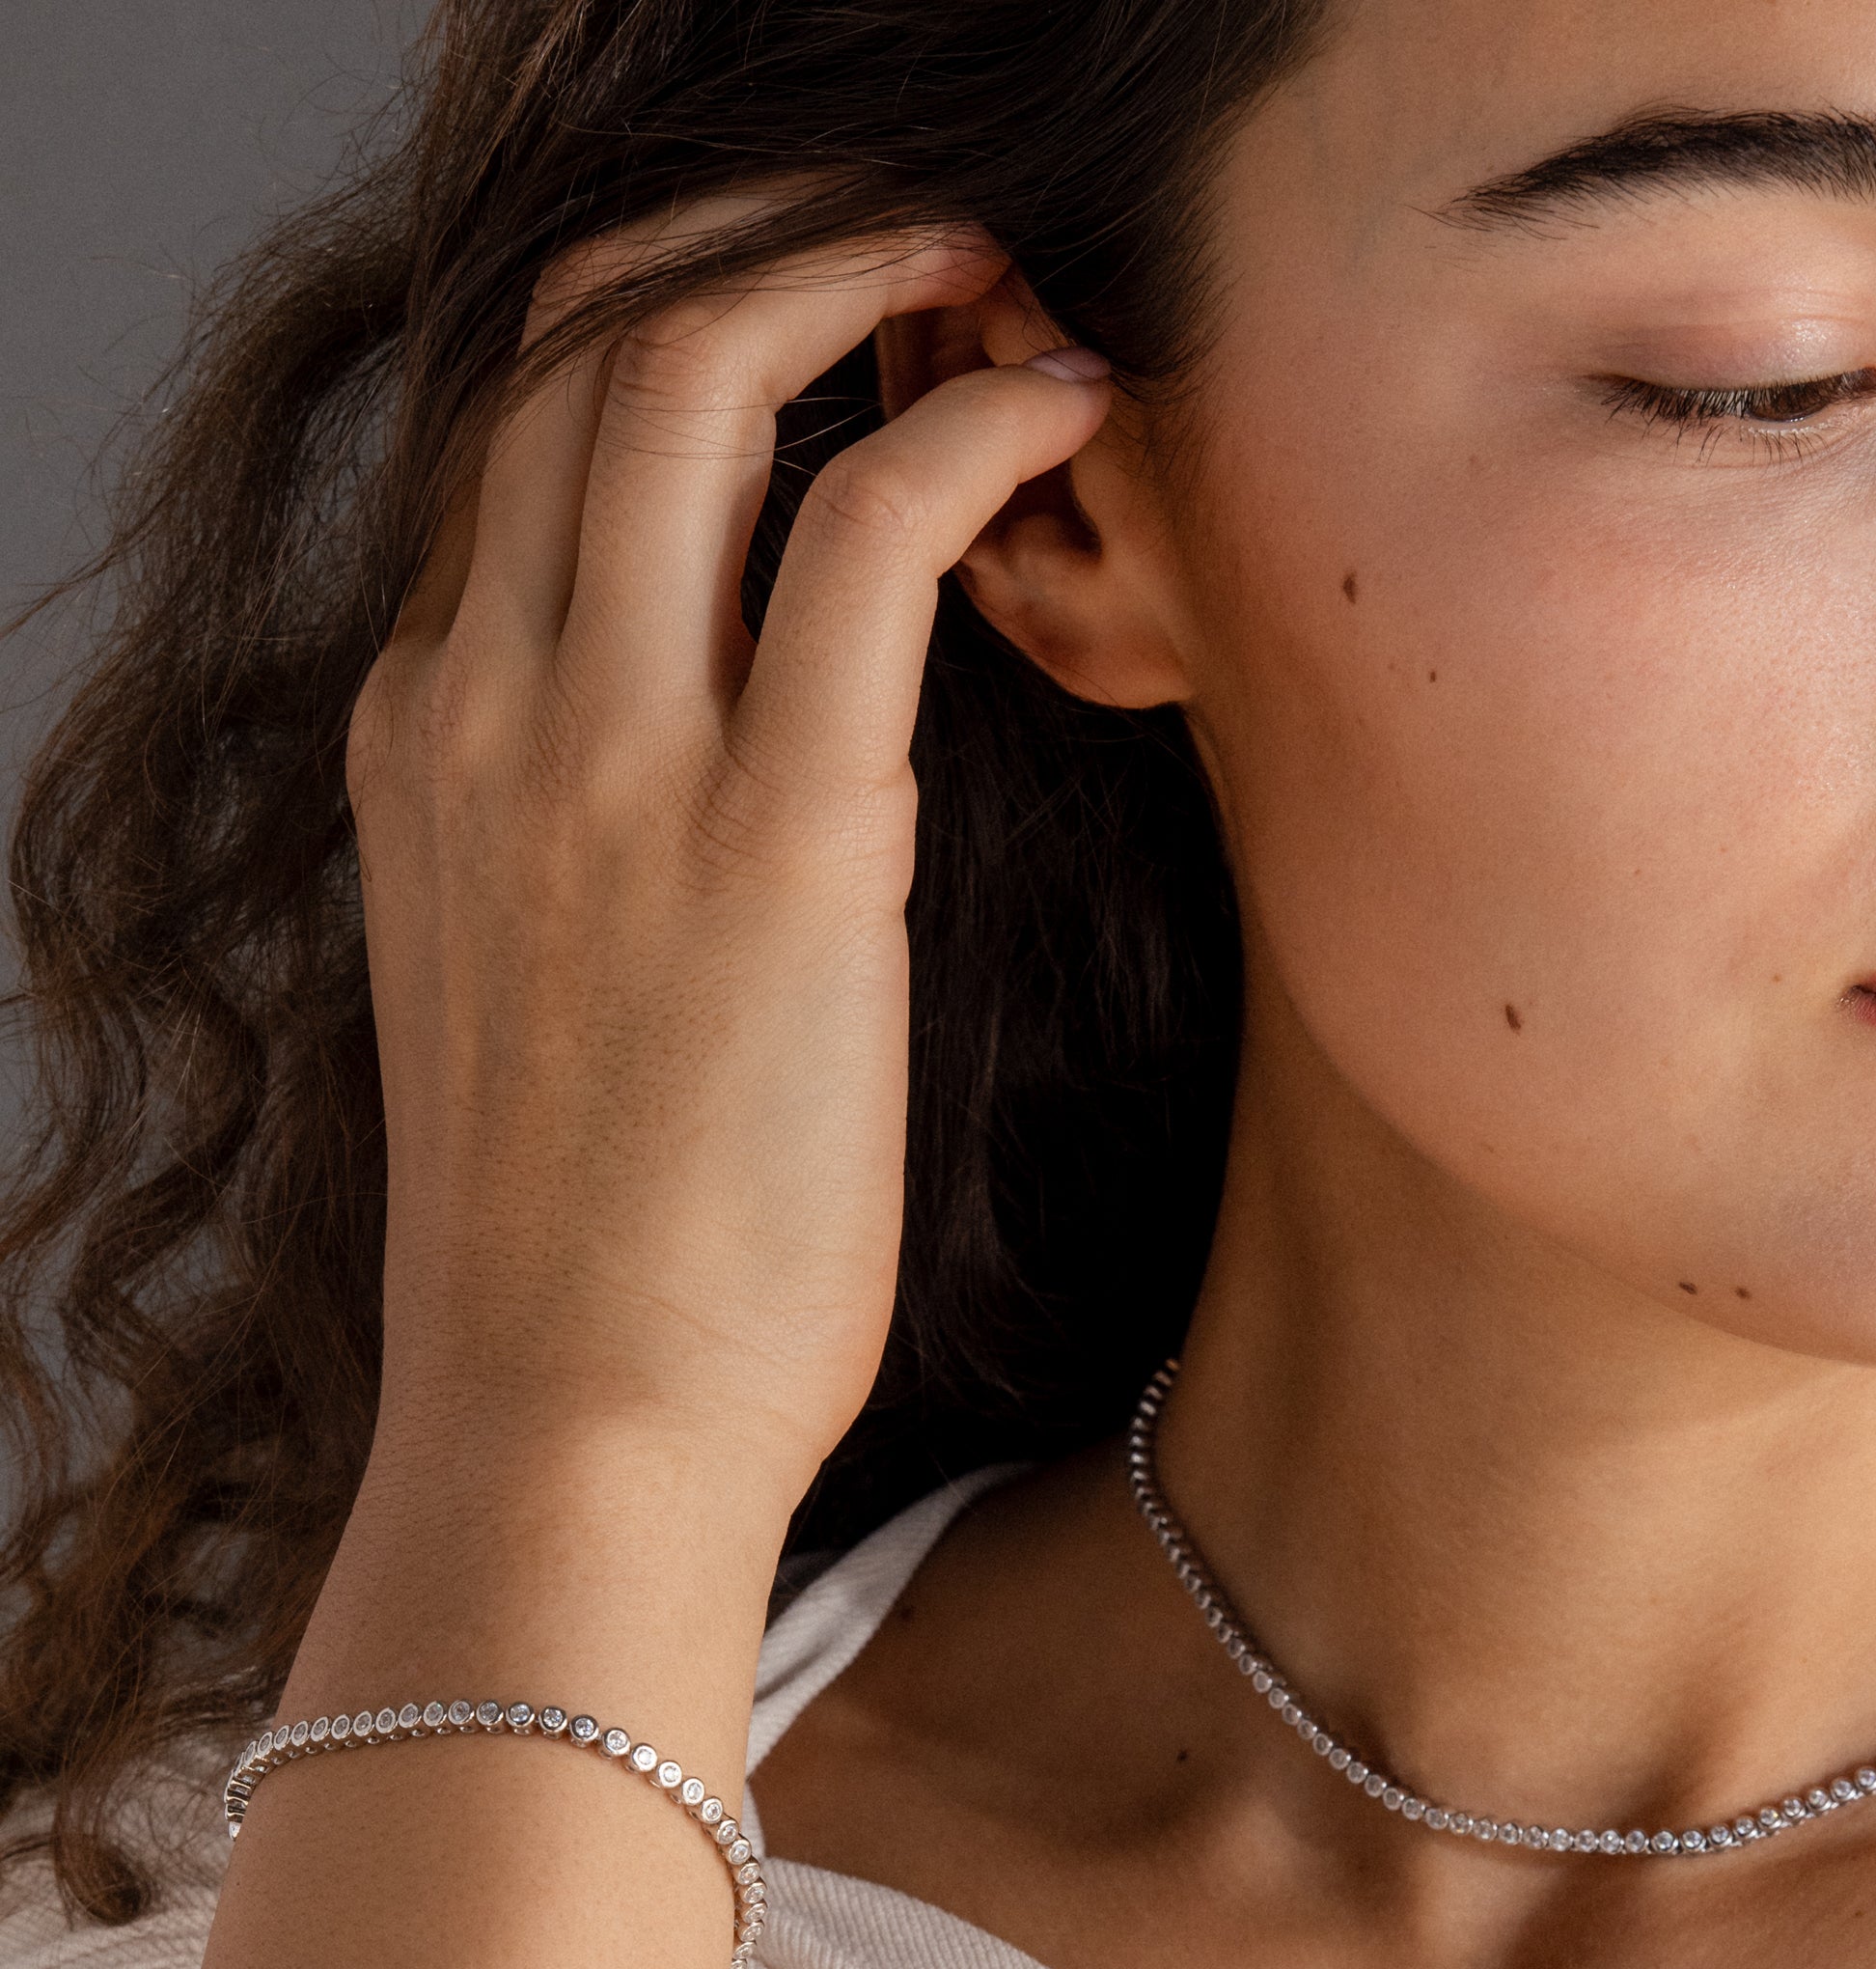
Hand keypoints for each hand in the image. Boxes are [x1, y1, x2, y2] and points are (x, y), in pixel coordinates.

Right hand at [345, 205, 1112, 1527]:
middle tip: (908, 238)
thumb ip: (575, 838)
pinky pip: (864, 532)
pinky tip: (1055, 407)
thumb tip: (711, 768)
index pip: (514, 439)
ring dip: (859, 271)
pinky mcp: (773, 837)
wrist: (567, 1426)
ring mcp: (609, 759)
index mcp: (422, 741)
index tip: (803, 310)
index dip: (664, 322)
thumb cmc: (583, 1253)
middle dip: (754, 238)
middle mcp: (484, 707)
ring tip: (994, 273)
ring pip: (698, 375)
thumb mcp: (529, 994)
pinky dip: (968, 425)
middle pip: (587, 346)